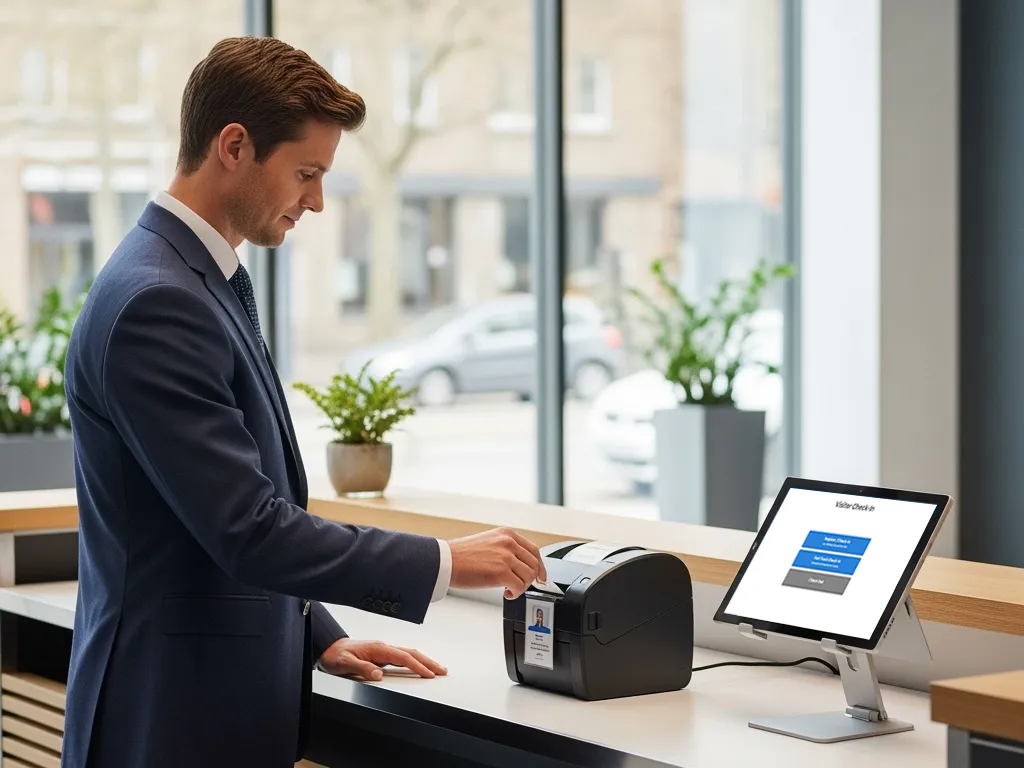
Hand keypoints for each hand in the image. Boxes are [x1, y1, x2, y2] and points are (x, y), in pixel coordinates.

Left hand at [318, 638, 446, 680]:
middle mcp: (383, 648)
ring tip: (436, 669)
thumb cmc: (336, 655)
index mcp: (378, 649)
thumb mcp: (345, 663)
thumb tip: (378, 675)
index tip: (429, 674)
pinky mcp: (381, 655)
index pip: (403, 657)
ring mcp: (383, 651)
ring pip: (408, 654)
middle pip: (411, 653)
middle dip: (428, 662)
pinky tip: (419, 666)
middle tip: (442, 671)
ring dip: (424, 660)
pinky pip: (402, 657)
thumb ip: (362, 668)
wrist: (328, 648)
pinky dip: (414, 661)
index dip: (417, 666)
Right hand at [448, 527, 545, 598]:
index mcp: (507, 534)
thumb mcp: (489, 542)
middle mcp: (509, 543)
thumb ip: (506, 549)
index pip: (533, 550)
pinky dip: (515, 593)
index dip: (540, 565)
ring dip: (522, 587)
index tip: (541, 576)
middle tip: (523, 586)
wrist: (446, 561)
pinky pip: (519, 586)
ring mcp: (506, 557)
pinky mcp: (502, 572)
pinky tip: (506, 594)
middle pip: (534, 564)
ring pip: (529, 576)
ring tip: (510, 589)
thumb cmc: (462, 555)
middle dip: (532, 579)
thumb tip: (519, 565)